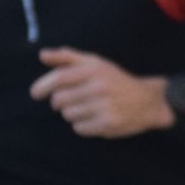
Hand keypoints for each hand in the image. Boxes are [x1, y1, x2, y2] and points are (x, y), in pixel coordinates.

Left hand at [32, 48, 169, 138]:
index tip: (35, 94)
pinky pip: (79, 128)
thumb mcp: (96, 63)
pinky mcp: (108, 124)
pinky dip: (82, 126)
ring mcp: (105, 106)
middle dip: (60, 102)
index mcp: (95, 69)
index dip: (43, 86)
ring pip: (68, 115)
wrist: (148, 100)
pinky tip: (95, 118)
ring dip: (72, 114)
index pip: (60, 78)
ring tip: (88, 108)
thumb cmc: (116, 80)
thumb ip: (68, 57)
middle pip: (60, 100)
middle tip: (71, 100)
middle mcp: (100, 86)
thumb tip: (42, 55)